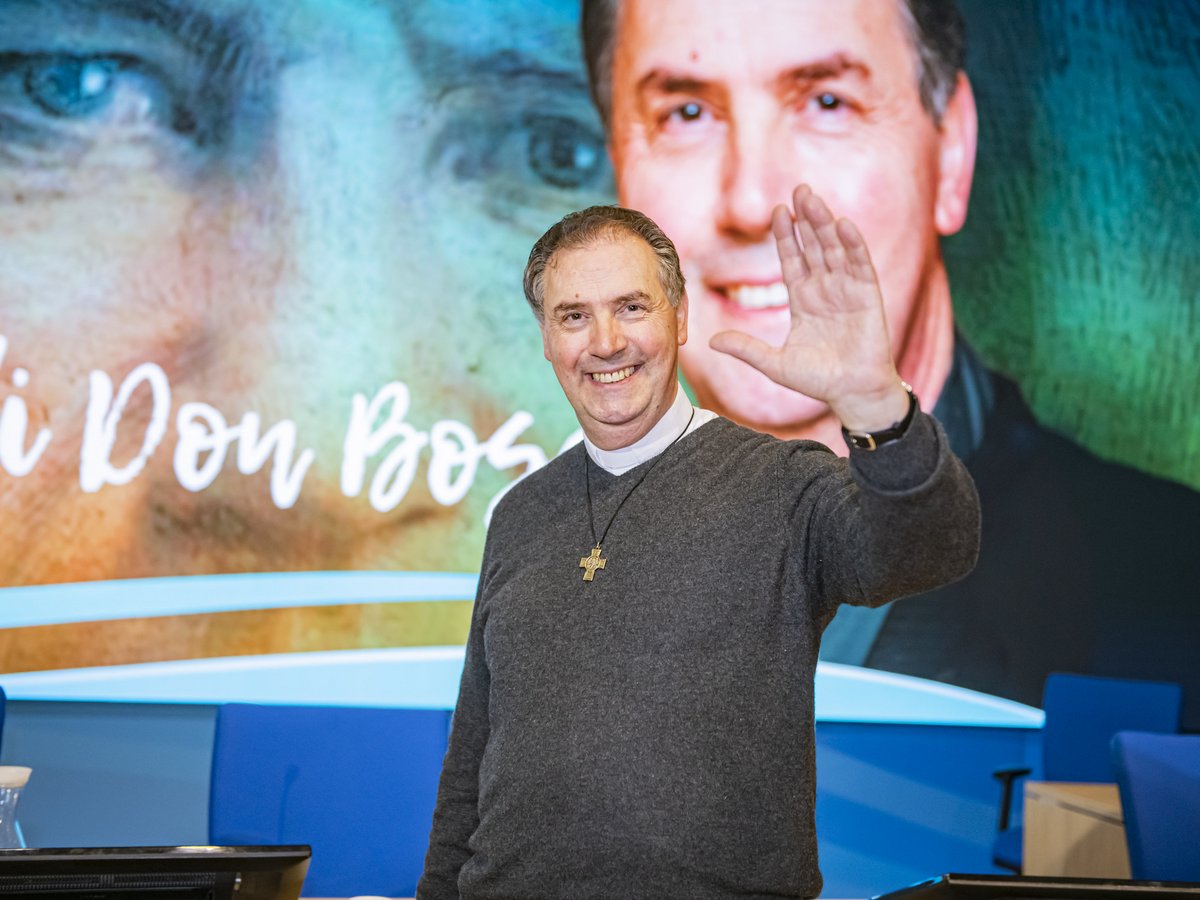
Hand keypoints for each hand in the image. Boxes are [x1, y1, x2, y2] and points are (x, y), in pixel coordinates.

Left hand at [709, 184, 909, 431]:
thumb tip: (710, 342)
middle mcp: (826, 290)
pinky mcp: (868, 297)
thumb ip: (746, 349)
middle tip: (799, 189)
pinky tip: (844, 224)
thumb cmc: (818, 381)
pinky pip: (860, 265)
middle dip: (806, 218)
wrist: (852, 394)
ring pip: (835, 249)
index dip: (785, 236)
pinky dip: (854, 245)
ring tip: (815, 198)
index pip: (792, 259)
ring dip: (826, 223)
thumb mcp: (774, 364)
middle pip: (814, 246)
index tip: (777, 211)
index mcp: (804, 300)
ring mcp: (848, 291)